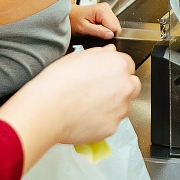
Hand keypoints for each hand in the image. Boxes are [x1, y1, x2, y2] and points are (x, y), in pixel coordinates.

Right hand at [0, 46, 139, 158]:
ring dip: (113, 105)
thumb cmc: (57, 82)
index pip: (128, 65)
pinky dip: (102, 121)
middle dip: (120, 87)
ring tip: (88, 105)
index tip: (107, 75)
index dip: (115, 70)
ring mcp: (120, 109)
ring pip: (123, 106)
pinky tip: (86, 117)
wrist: (47, 109)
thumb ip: (101, 54)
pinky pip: (111, 123)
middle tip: (100, 91)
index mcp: (118, 65)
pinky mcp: (112, 128)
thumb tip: (110, 52)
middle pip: (132, 85)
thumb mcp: (78, 57)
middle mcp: (124, 87)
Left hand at [70, 2, 120, 39]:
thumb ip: (98, 32)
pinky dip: (106, 28)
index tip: (99, 35)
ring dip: (107, 31)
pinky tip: (97, 27)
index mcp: (102, 10)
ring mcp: (107, 10)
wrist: (70, 15)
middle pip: (116, 26)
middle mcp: (106, 8)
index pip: (115, 27)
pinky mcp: (106, 13)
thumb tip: (111, 35)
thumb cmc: (73, 20)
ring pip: (115, 26)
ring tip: (95, 29)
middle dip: (108, 33)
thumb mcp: (83, 29)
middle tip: (96, 32)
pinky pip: (111, 24)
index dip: (108, 35)